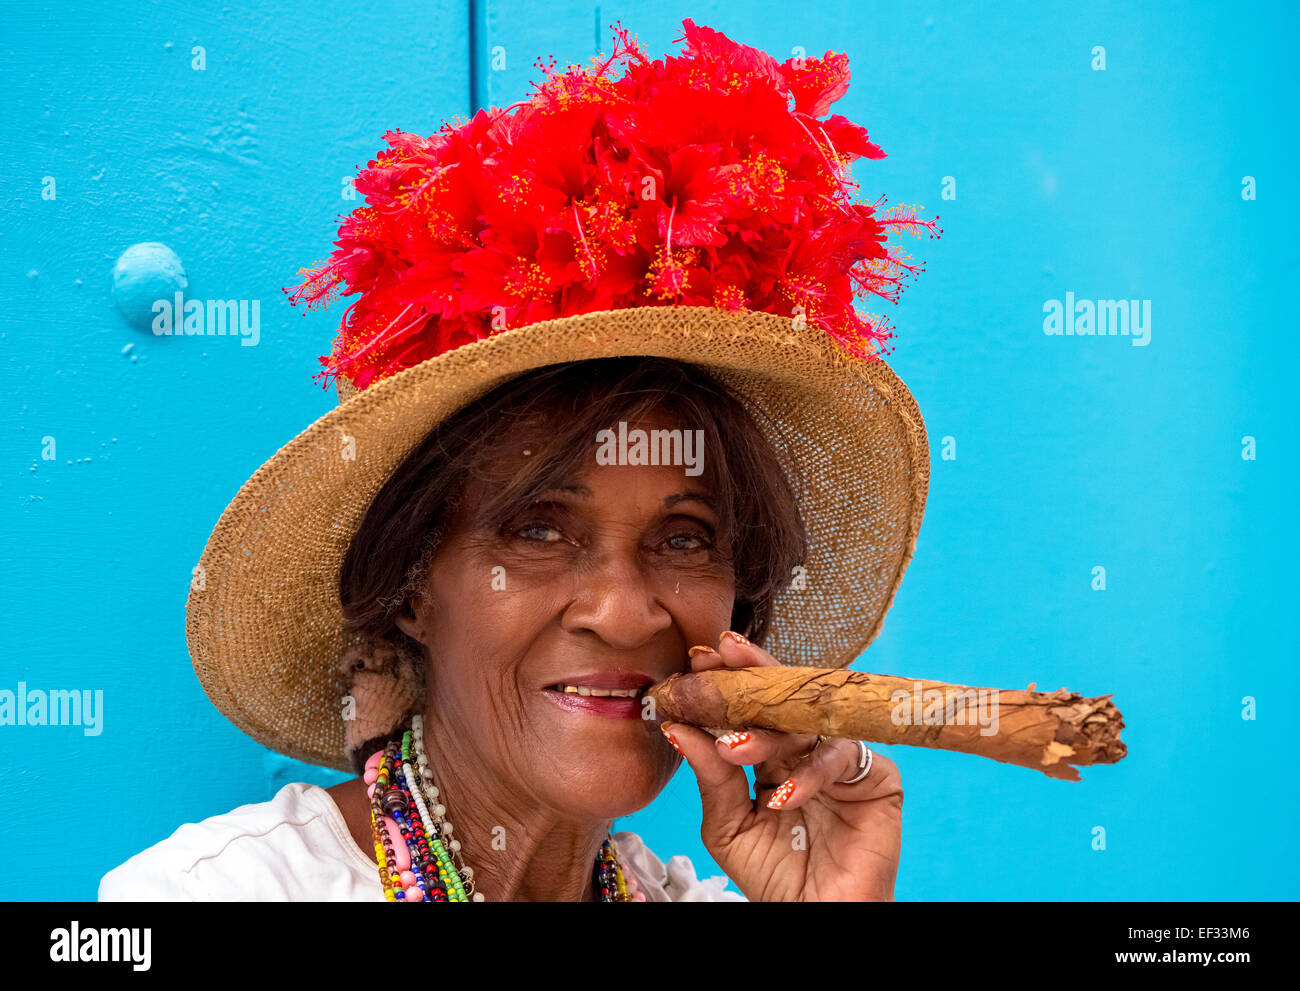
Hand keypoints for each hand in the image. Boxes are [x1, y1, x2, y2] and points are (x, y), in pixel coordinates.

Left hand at [660, 630, 902, 900]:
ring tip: (734, 748)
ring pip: (808, 723)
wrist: (816, 915)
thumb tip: (678, 727)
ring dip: (768, 732)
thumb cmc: (775, 876)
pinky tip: (782, 798)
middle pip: (783, 699)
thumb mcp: (728, 824)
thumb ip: (710, 776)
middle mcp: (807, 750)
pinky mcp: (876, 777)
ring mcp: (842, 760)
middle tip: (720, 659)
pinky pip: (841, 757)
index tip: (697, 659)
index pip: (752, 707)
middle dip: (750, 675)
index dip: (728, 680)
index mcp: (772, 755)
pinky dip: (809, 775)